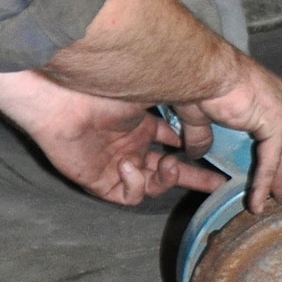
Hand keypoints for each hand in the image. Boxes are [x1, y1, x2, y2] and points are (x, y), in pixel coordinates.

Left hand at [4, 81, 223, 204]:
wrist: (62, 100)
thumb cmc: (104, 87)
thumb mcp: (152, 90)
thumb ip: (177, 104)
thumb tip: (206, 107)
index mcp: (140, 123)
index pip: (173, 141)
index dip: (195, 150)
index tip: (218, 156)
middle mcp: (129, 145)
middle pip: (166, 169)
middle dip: (193, 177)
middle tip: (218, 184)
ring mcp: (114, 164)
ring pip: (151, 186)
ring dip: (166, 179)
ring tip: (168, 166)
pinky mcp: (99, 182)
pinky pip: (128, 194)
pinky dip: (135, 184)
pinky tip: (129, 165)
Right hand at [172, 59, 281, 213]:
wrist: (203, 71)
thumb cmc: (200, 84)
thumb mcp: (201, 115)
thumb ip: (203, 135)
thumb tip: (195, 153)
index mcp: (264, 93)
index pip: (280, 125)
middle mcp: (279, 99)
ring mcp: (280, 110)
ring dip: (281, 181)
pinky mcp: (275, 123)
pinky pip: (271, 160)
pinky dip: (264, 182)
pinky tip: (258, 202)